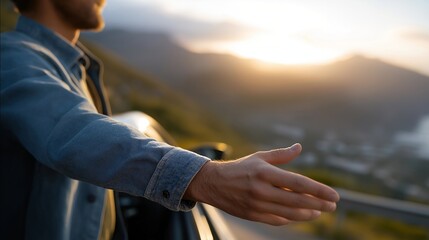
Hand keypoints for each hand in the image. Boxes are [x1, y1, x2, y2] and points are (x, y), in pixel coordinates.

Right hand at [184, 143, 339, 225]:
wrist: (213, 183)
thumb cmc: (239, 168)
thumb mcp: (259, 157)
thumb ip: (281, 155)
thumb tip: (299, 147)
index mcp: (265, 172)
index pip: (298, 183)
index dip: (319, 190)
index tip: (334, 195)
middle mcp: (262, 189)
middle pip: (297, 200)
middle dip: (319, 204)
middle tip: (333, 206)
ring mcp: (257, 204)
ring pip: (289, 213)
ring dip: (308, 214)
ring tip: (319, 212)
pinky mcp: (252, 215)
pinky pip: (277, 220)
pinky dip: (291, 219)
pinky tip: (300, 215)